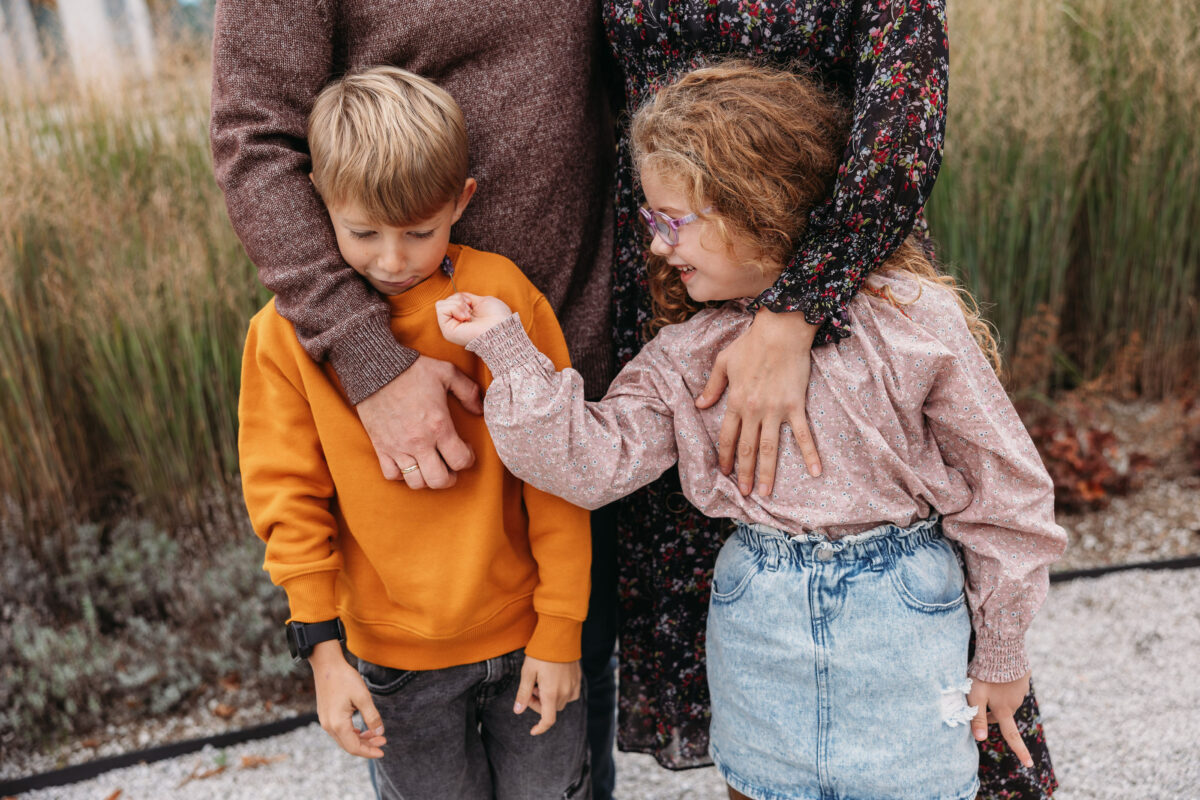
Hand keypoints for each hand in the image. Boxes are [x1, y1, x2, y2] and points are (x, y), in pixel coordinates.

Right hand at [309, 640, 386, 758]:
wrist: (327, 664)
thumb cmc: (345, 678)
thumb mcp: (363, 697)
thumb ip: (372, 717)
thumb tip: (380, 732)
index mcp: (338, 724)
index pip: (354, 747)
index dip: (369, 752)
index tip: (383, 752)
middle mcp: (329, 726)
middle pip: (349, 745)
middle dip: (367, 746)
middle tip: (383, 741)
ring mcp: (325, 721)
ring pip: (344, 738)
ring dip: (360, 739)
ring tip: (376, 734)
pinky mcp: (325, 715)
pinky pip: (339, 731)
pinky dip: (352, 733)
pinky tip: (362, 730)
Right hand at [355, 355, 481, 488]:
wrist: (375, 368)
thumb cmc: (412, 369)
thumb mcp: (447, 372)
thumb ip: (468, 391)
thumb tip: (479, 410)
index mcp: (439, 426)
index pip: (460, 461)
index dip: (468, 459)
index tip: (466, 449)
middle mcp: (419, 442)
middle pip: (439, 480)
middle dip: (450, 477)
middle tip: (450, 466)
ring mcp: (398, 447)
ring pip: (416, 483)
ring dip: (427, 479)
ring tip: (430, 466)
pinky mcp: (381, 447)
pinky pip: (392, 475)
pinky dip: (402, 475)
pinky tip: (408, 463)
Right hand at [436, 292, 513, 345]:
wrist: (501, 327)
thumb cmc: (497, 317)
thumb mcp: (482, 301)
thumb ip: (468, 298)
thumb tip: (459, 296)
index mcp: (463, 317)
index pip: (452, 300)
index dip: (462, 298)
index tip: (472, 304)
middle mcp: (456, 324)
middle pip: (446, 301)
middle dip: (459, 300)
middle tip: (471, 311)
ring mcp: (450, 328)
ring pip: (441, 304)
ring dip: (457, 304)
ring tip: (469, 315)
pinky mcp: (447, 331)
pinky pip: (441, 308)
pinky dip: (454, 307)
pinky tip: (465, 317)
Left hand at [513, 656, 581, 735]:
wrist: (559, 635)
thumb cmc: (541, 653)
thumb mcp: (527, 673)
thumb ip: (523, 694)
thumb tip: (517, 711)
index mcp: (551, 693)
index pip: (548, 720)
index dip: (540, 728)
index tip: (533, 730)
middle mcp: (565, 693)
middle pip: (551, 709)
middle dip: (539, 704)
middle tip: (531, 688)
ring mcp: (573, 686)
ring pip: (560, 702)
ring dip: (549, 697)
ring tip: (541, 681)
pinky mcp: (578, 679)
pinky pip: (571, 694)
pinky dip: (561, 693)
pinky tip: (554, 680)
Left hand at [695, 308, 821, 494]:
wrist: (781, 330)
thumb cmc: (751, 343)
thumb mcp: (723, 362)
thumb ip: (712, 387)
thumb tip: (699, 405)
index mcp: (736, 401)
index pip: (727, 436)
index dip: (725, 456)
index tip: (724, 472)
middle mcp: (754, 410)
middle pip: (747, 448)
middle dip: (744, 473)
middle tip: (744, 493)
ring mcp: (776, 410)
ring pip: (769, 448)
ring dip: (767, 473)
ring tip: (765, 493)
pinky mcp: (795, 406)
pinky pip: (803, 434)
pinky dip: (810, 454)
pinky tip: (816, 472)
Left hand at [967, 672, 1032, 767]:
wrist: (1001, 650)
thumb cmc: (985, 674)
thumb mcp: (976, 696)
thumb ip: (977, 717)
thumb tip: (980, 739)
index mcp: (1004, 710)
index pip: (1012, 736)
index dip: (1020, 751)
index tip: (1029, 765)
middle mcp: (1015, 702)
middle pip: (1003, 714)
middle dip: (992, 713)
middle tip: (977, 699)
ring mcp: (1021, 690)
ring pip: (1007, 699)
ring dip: (997, 696)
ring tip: (985, 680)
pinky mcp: (1022, 677)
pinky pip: (1012, 685)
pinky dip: (1003, 683)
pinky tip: (995, 672)